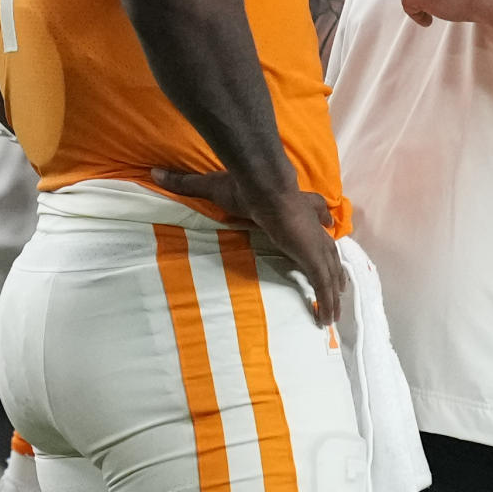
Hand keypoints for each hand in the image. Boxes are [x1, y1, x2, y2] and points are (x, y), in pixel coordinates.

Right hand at [152, 167, 345, 325]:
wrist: (264, 186)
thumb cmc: (243, 186)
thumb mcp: (211, 185)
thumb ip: (185, 182)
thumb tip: (155, 171)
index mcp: (294, 205)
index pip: (313, 212)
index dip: (319, 220)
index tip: (325, 225)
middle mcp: (311, 224)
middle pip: (328, 248)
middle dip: (332, 265)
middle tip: (337, 282)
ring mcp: (314, 241)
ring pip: (331, 271)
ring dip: (333, 291)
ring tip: (333, 311)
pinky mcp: (313, 256)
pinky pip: (324, 285)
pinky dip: (327, 302)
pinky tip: (326, 319)